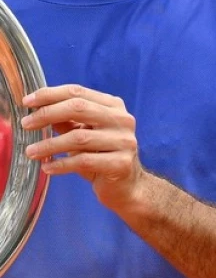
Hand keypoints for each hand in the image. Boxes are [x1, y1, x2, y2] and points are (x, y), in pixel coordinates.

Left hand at [22, 84, 142, 211]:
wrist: (126, 184)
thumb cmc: (102, 155)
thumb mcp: (84, 134)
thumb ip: (67, 121)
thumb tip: (38, 110)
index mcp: (114, 106)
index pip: (79, 92)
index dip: (51, 95)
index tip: (28, 102)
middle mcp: (122, 120)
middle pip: (79, 108)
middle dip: (48, 114)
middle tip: (26, 124)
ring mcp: (124, 141)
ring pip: (79, 138)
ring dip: (50, 144)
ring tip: (31, 151)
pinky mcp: (121, 163)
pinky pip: (84, 161)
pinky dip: (62, 164)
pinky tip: (48, 167)